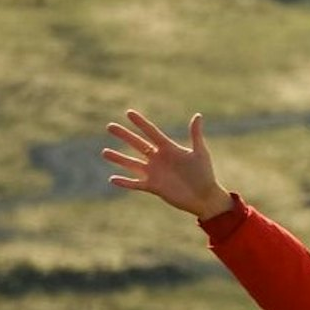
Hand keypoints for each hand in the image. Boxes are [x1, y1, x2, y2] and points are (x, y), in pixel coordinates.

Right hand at [102, 110, 232, 218]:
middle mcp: (159, 159)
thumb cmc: (205, 174)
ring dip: (119, 158)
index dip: (141, 123)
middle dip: (124, 136)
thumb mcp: (200, 153)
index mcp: (169, 149)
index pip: (151, 132)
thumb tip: (198, 115)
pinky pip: (135, 184)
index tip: (129, 112)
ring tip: (104, 152)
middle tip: (110, 126)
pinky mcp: (153, 187)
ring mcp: (155, 173)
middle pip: (138, 144)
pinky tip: (112, 179)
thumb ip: (195, 135)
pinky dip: (124, 182)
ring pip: (132, 163)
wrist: (205, 197)